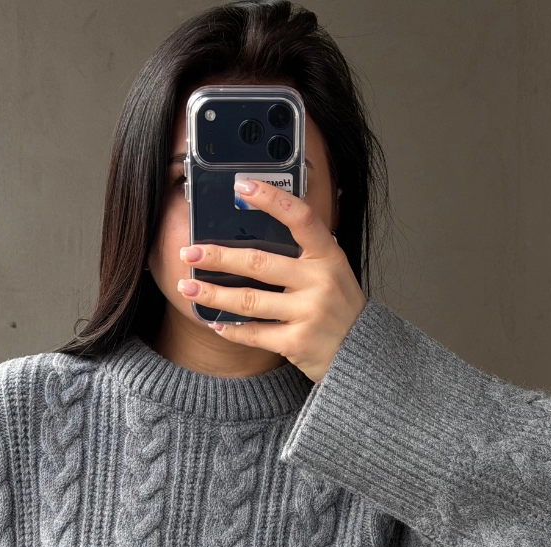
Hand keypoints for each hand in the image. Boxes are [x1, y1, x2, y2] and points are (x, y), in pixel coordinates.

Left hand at [176, 177, 366, 383]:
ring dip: (213, 295)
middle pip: (259, 263)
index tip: (241, 186)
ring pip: (249, 301)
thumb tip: (258, 227)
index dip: (271, 199)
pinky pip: (255, 334)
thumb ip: (305, 253)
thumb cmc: (339, 310)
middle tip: (190, 252)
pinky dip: (231, 330)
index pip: (300, 218)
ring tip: (187, 289)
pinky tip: (214, 323)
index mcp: (328, 257)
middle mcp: (320, 282)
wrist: (363, 356)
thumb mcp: (333, 273)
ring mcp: (309, 313)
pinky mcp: (297, 343)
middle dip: (219, 257)